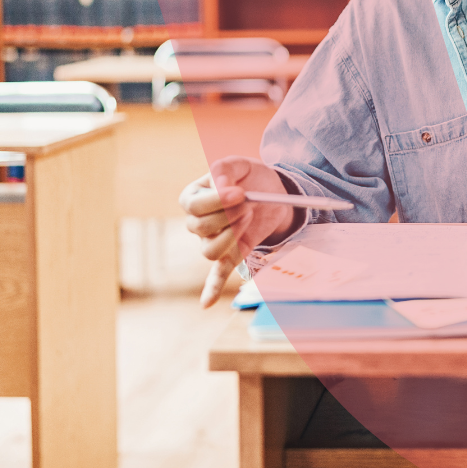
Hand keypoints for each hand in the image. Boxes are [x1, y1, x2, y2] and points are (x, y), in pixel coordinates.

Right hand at [179, 155, 297, 306]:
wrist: (273, 192)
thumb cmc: (250, 177)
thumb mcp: (240, 164)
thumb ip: (224, 168)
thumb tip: (219, 185)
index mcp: (192, 197)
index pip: (193, 206)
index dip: (216, 201)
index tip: (240, 192)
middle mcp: (197, 222)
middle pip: (200, 229)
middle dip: (227, 216)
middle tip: (249, 203)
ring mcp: (212, 241)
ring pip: (209, 251)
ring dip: (230, 236)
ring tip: (249, 218)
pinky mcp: (230, 255)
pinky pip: (216, 275)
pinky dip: (211, 289)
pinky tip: (206, 303)